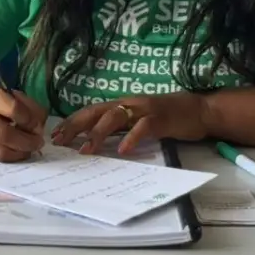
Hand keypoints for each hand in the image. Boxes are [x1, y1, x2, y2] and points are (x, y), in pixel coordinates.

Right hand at [0, 83, 47, 161]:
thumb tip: (40, 123)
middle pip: (5, 134)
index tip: (37, 123)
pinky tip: (19, 152)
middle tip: (39, 142)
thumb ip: (24, 104)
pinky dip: (11, 157)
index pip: (12, 109)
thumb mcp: (2, 91)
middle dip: (27, 141)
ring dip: (20, 153)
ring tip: (31, 149)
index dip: (29, 119)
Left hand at [52, 92, 208, 154]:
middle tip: (59, 141)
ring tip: (85, 150)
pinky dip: (132, 138)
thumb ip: (119, 128)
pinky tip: (122, 150)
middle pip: (96, 112)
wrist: (199, 110)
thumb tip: (95, 141)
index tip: (55, 134)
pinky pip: (143, 127)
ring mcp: (144, 109)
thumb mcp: (138, 121)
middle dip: (75, 126)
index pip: (91, 111)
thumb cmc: (167, 117)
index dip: (72, 121)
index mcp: (122, 105)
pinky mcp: (160, 118)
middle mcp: (129, 103)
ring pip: (115, 117)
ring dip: (97, 134)